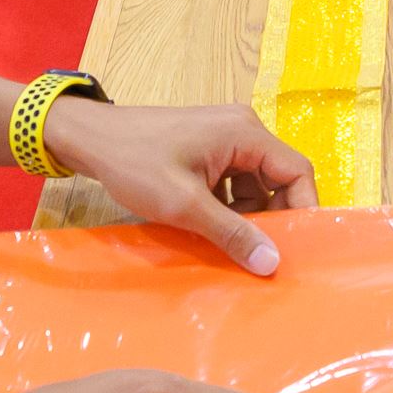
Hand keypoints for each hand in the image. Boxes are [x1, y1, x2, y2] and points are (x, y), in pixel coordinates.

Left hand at [41, 97, 318, 273]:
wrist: (90, 139)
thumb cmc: (136, 164)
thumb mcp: (185, 206)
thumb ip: (232, 233)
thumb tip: (272, 263)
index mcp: (245, 133)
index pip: (296, 171)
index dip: (302, 209)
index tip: (294, 246)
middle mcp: (242, 129)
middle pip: (277, 178)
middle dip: (270, 217)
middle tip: (257, 252)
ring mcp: (224, 138)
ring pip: (254, 184)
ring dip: (245, 214)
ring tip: (223, 241)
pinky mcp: (207, 148)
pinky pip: (233, 181)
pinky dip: (227, 205)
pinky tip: (207, 226)